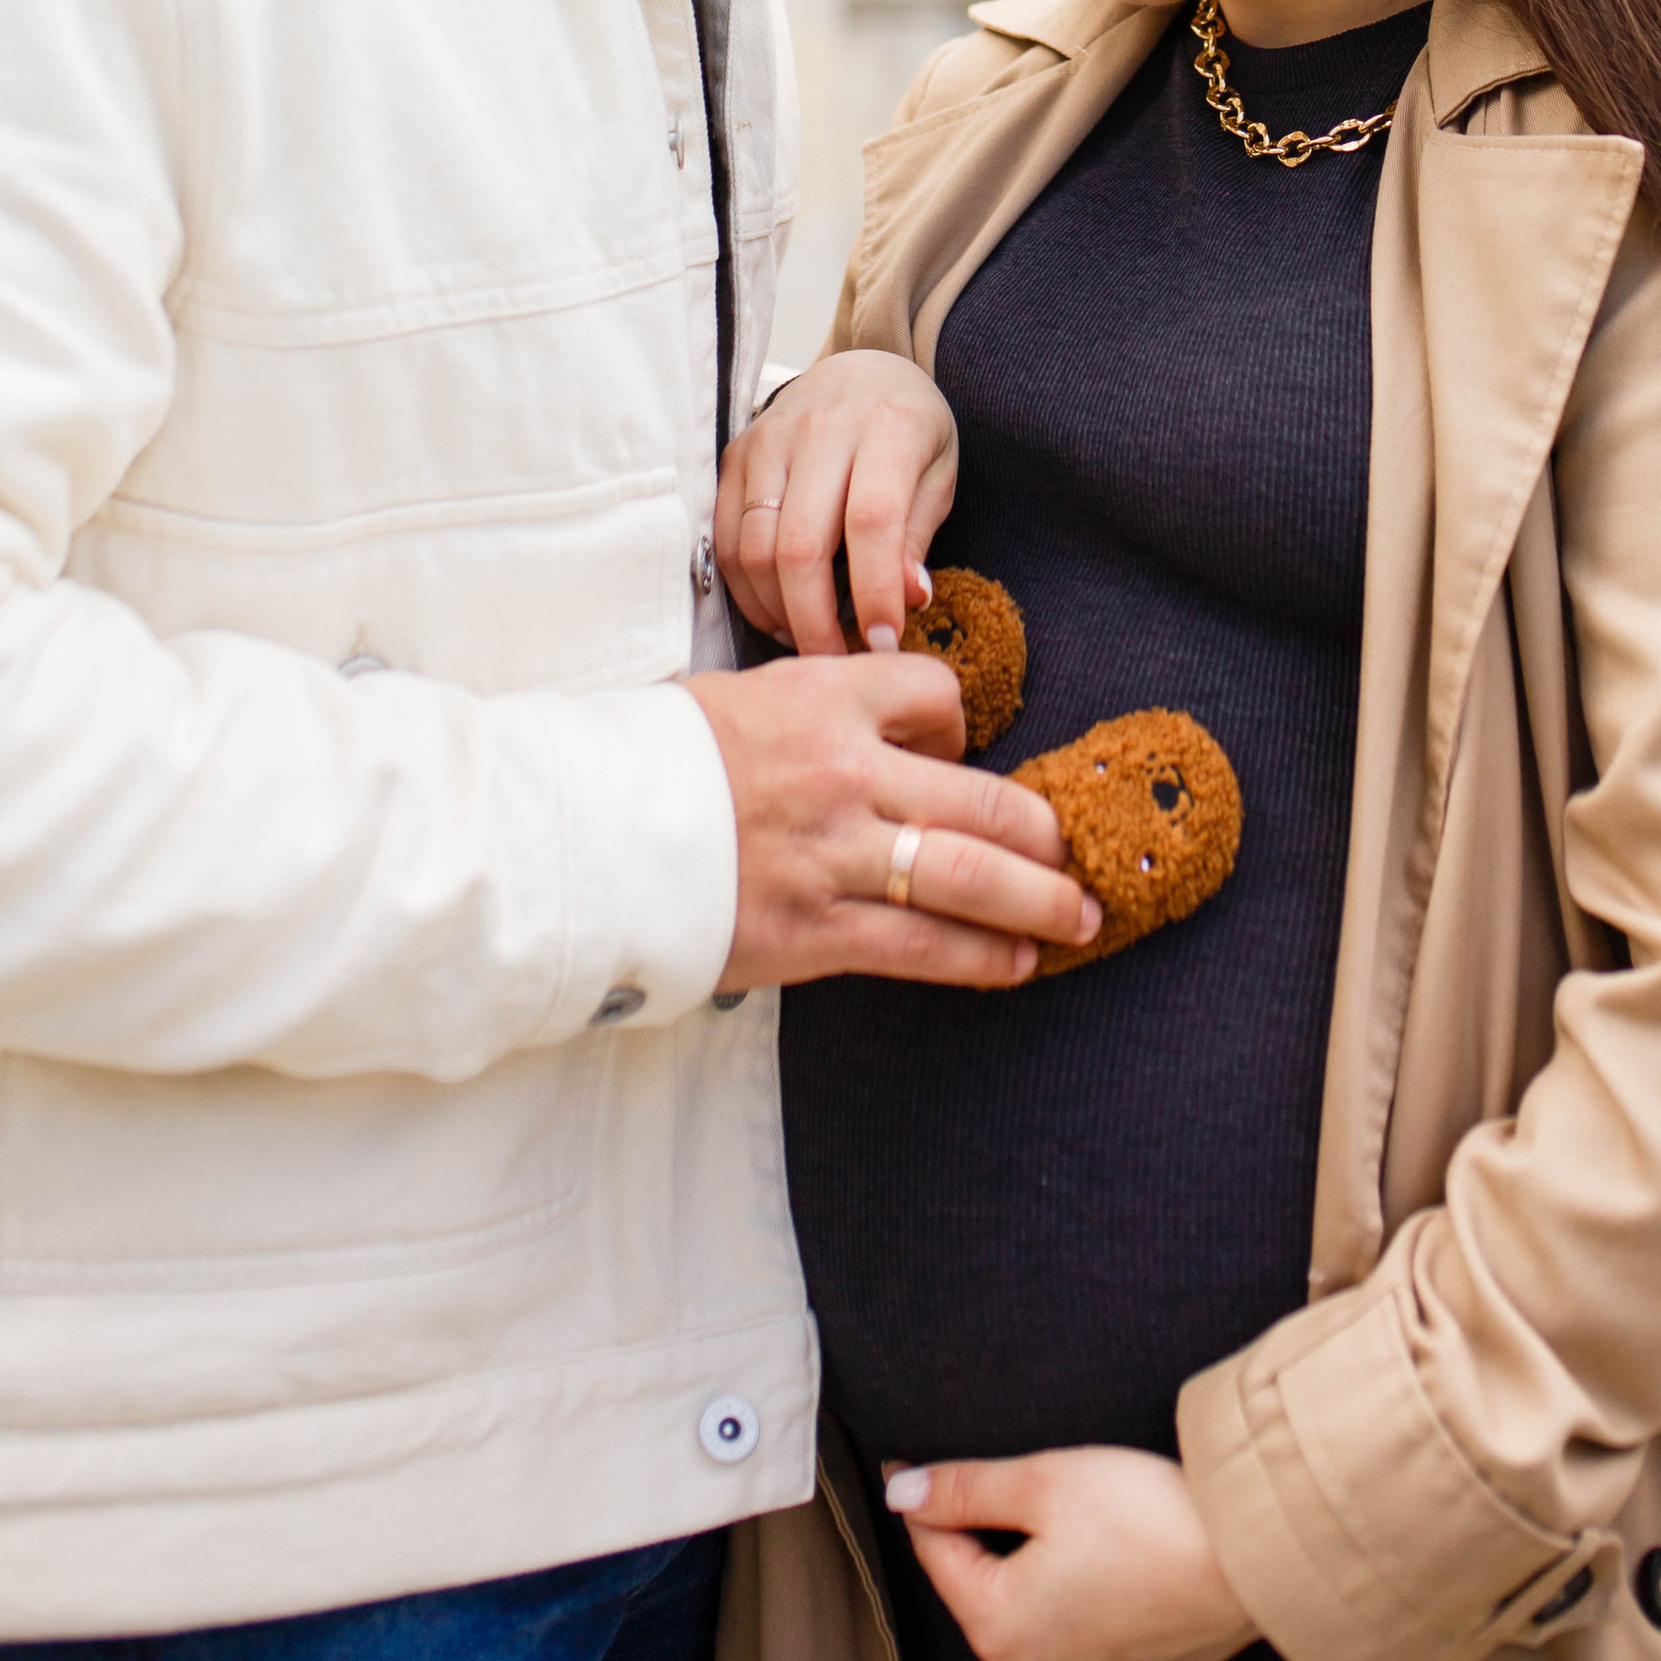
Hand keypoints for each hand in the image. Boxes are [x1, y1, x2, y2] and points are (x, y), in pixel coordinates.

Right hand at [679, 652, 1096, 988]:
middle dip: (1046, 833)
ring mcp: (835, 854)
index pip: (937, 696)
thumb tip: (879, 738)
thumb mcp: (741, 698)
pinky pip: (922, 947)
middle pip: (983, 798)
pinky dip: (981, 957)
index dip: (962, 728)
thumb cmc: (652, 761)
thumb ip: (817, 711)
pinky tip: (1017, 964)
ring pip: (971, 875)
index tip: (965, 757)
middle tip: (1083, 853)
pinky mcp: (814, 930)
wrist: (578, 832)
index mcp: (823, 698)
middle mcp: (845, 771)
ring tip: (1079, 917)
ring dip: (1039, 901)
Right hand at [718, 350, 956, 654]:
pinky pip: (727, 540)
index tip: (886, 645)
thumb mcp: (938, 474)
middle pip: (801, 545)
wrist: (859, 372)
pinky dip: (748, 591)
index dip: (875, 591)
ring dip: (779, 613)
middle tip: (840, 665)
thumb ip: (918, 535)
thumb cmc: (908, 433)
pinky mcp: (734, 456)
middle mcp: (821, 428)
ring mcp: (768, 441)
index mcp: (886, 427)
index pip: (872, 520)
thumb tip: (910, 599)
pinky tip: (778, 612)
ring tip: (810, 641)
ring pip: (756, 550)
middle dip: (817, 622)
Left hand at [886, 1448, 1256, 1660]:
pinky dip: (1074, 1602)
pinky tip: (1103, 1562)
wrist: (1248, 1561)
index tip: (909, 1461)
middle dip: (981, 1536)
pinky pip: (1074, 1641)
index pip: (937, 1552)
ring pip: (1028, 1616)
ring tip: (1064, 1518)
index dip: (925, 1498)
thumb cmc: (1147, 1517)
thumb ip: (965, 1489)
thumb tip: (902, 1491)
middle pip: (981, 1589)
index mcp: (999, 1625)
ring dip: (1031, 1570)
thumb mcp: (1044, 1480)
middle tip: (1003, 1483)